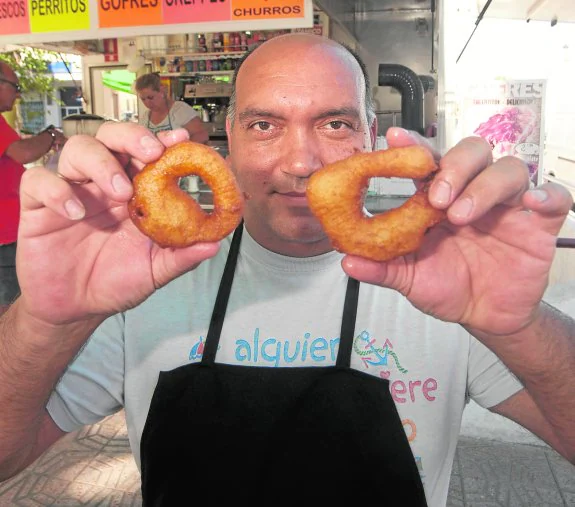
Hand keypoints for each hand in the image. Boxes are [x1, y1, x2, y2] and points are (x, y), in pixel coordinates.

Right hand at [17, 123, 219, 325]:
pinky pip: (39, 181)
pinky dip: (58, 190)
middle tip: (151, 153)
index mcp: (134, 192)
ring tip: (120, 191)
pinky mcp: (39, 205)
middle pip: (112, 137)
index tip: (181, 139)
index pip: (146, 154)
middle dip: (132, 137)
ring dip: (102, 163)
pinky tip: (76, 213)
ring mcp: (72, 190)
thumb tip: (213, 245)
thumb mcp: (154, 270)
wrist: (76, 308)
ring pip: (77, 149)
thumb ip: (181, 257)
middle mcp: (103, 183)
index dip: (162, 142)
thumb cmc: (116, 282)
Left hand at [342, 127, 573, 335]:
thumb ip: (382, 269)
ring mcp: (506, 206)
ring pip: (507, 169)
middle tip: (436, 197)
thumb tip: (347, 262)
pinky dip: (546, 195)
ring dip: (485, 186)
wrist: (485, 315)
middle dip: (454, 167)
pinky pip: (553, 197)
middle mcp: (473, 193)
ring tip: (462, 215)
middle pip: (471, 153)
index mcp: (438, 200)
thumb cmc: (448, 288)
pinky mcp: (538, 223)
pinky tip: (532, 204)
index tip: (395, 139)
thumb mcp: (410, 279)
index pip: (428, 163)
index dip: (414, 147)